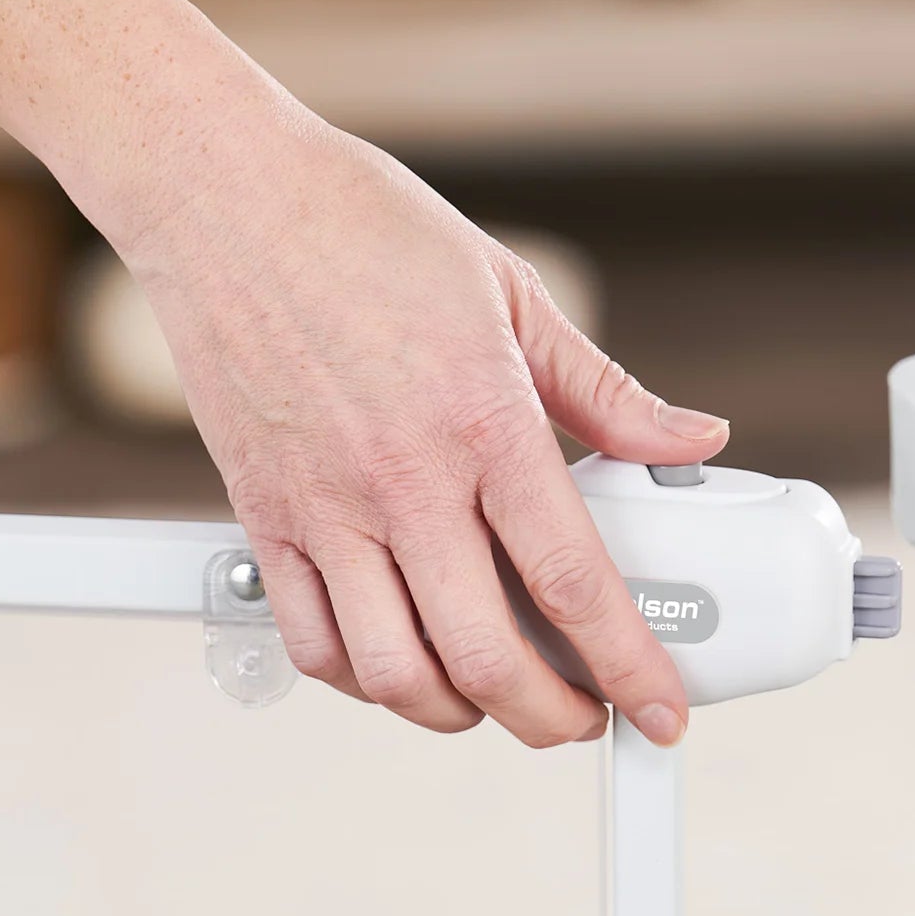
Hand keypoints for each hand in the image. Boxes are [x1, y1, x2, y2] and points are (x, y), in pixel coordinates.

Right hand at [0, 0, 727, 745]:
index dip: (630, 667)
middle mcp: (403, 481)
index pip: (573, 582)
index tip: (663, 713)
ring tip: (496, 700)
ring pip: (395, 673)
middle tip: (582, 719)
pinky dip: (366, 683)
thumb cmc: (365, 230)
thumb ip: (606, 393)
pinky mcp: (265, 517)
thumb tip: (692, 440)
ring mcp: (325, 508)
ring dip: (460, 716)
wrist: (222, 195)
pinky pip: (312, 644)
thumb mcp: (514, 294)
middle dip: (551, 720)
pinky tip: (405, 664)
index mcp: (484, 422)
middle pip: (486, 657)